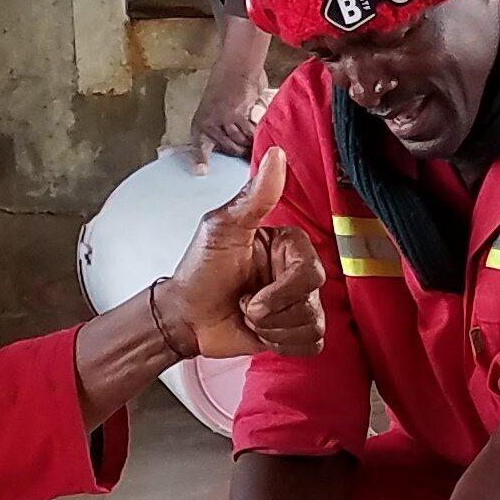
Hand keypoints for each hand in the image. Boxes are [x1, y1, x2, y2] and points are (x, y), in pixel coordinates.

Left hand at [170, 143, 324, 360]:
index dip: (282, 291)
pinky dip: (282, 344)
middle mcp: (298, 271)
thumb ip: (254, 196)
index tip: (250, 296)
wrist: (186, 317)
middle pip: (313, 300)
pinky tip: (262, 333)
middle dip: (272, 313)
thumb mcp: (222, 228)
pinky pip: (311, 344)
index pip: (311, 271)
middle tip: (246, 307)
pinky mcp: (296, 329)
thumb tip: (276, 155)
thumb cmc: (200, 269)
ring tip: (249, 317)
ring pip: (312, 325)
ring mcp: (299, 301)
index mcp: (288, 245)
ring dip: (273, 329)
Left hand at [192, 19, 272, 158]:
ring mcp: (220, 121)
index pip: (199, 147)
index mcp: (200, 124)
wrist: (237, 65)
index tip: (201, 172)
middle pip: (230, 150)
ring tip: (260, 136)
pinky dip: (258, 133)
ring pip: (241, 144)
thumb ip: (223, 129)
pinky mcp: (235, 116)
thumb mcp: (217, 109)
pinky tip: (262, 128)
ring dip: (253, 142)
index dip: (200, 160)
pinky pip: (250, 134)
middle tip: (254, 151)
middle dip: (243, 152)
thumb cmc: (230, 86)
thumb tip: (238, 149)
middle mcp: (207, 124)